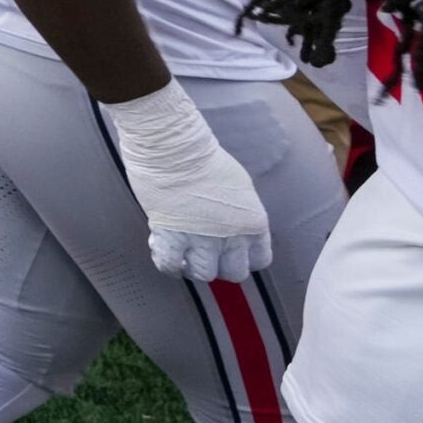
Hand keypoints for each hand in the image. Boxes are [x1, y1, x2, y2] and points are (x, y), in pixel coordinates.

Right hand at [103, 82, 272, 281]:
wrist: (174, 148)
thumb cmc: (203, 157)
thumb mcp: (238, 186)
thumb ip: (238, 212)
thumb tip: (228, 224)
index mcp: (253, 222)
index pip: (259, 260)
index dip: (243, 259)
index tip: (230, 253)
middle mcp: (232, 236)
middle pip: (234, 273)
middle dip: (219, 266)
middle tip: (205, 253)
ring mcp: (202, 240)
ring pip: (204, 274)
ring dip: (192, 266)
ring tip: (182, 252)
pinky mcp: (172, 237)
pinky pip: (170, 265)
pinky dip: (168, 263)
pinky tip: (163, 249)